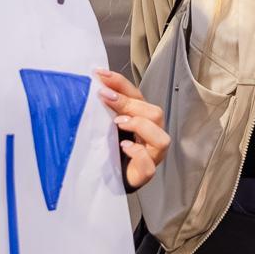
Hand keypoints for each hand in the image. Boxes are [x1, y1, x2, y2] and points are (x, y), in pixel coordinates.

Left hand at [94, 68, 168, 191]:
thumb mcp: (106, 124)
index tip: (100, 74)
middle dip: (130, 103)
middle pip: (154, 113)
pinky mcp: (144, 173)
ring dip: (140, 126)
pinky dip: (138, 153)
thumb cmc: (109, 148)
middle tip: (105, 97)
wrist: (108, 179)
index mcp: (142, 118)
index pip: (136, 95)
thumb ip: (105, 108)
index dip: (120, 82)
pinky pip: (149, 165)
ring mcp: (151, 155)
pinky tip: (123, 146)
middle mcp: (151, 135)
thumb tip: (93, 85)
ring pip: (161, 138)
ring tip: (118, 123)